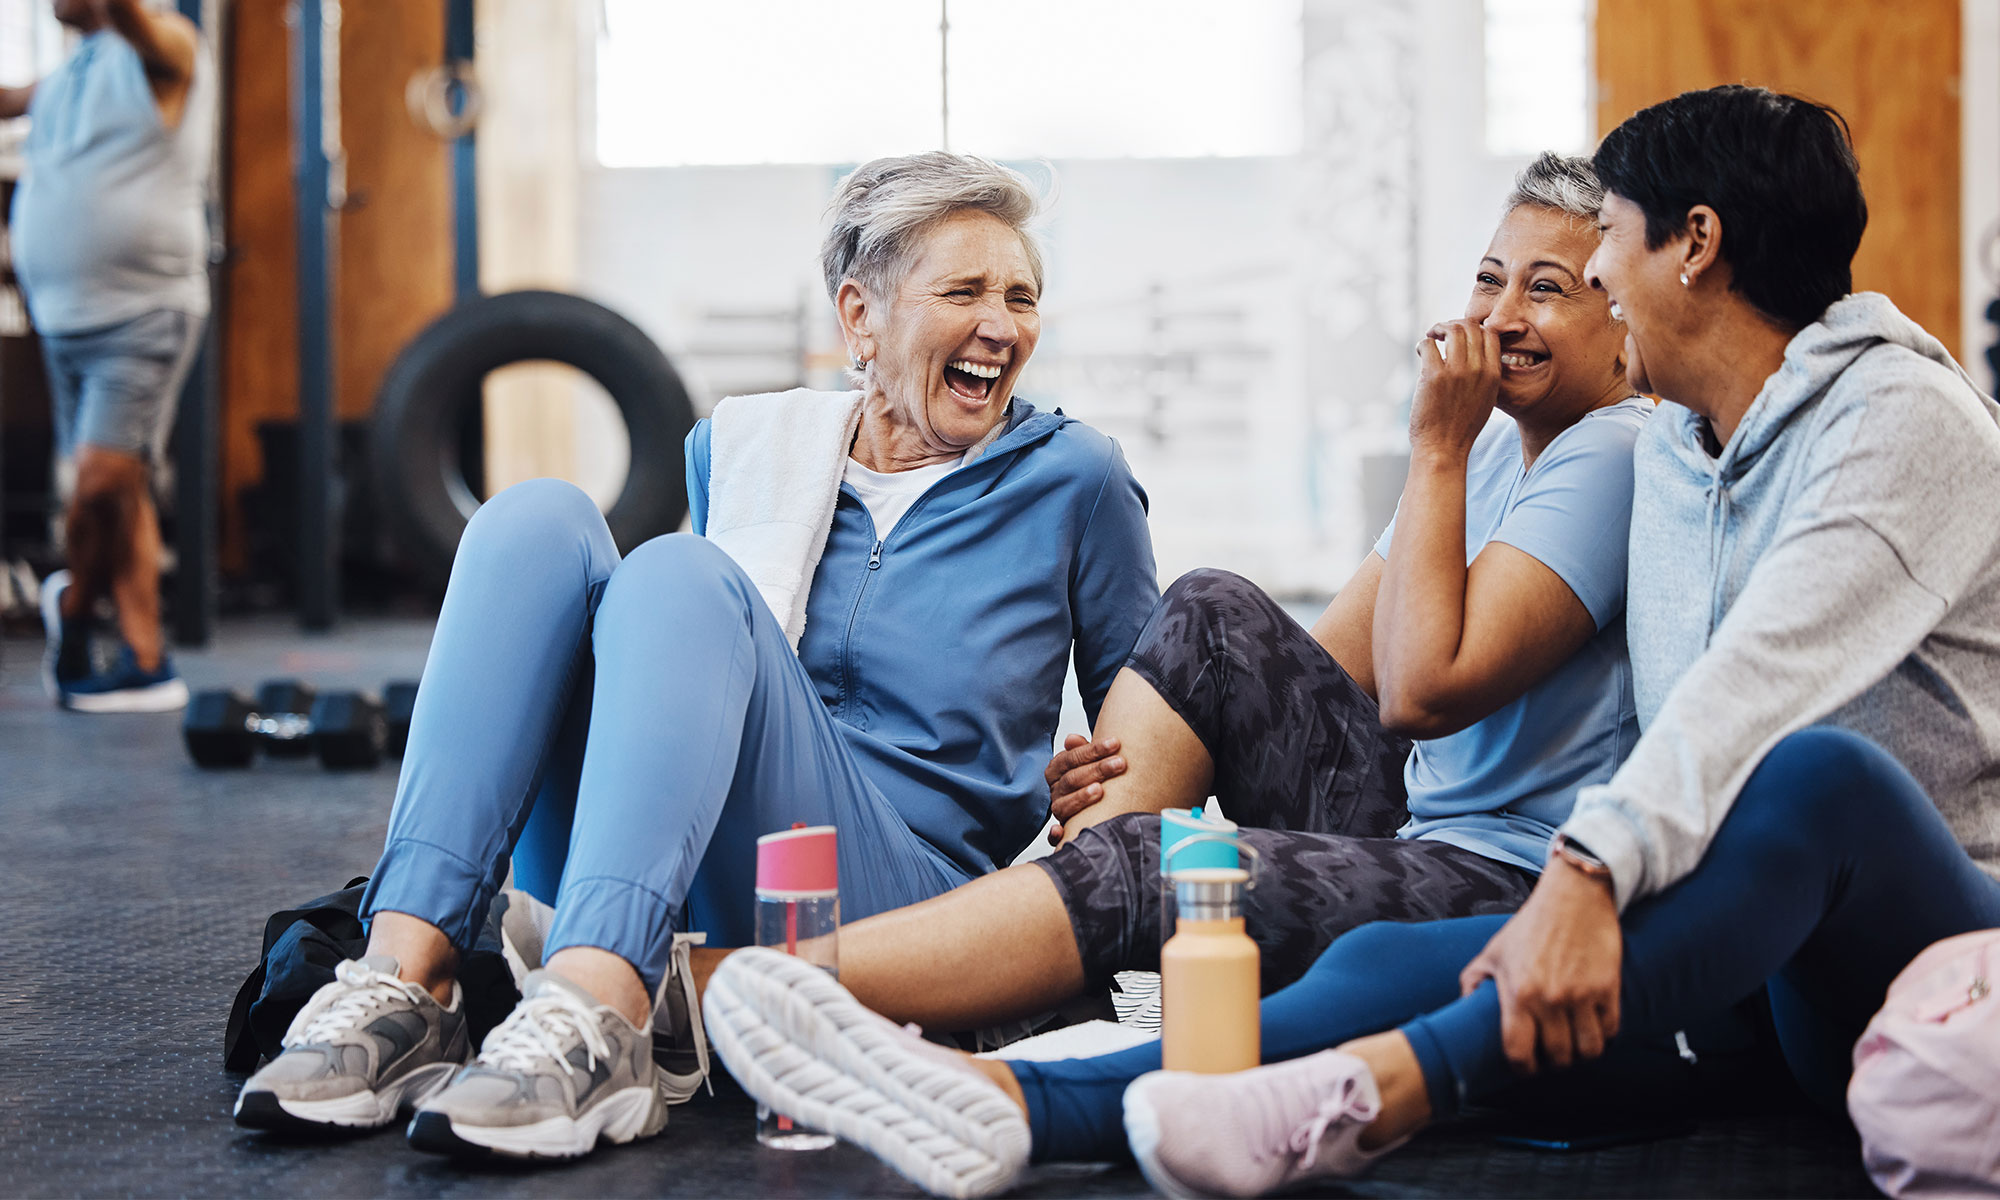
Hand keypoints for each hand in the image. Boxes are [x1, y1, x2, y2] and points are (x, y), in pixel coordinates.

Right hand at [1044, 734, 1125, 843]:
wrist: (1100, 802)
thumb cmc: (1096, 776)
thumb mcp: (1092, 760)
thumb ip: (1084, 749)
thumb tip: (1072, 739)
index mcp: (1057, 770)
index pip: (1070, 758)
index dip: (1092, 750)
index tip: (1115, 743)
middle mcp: (1056, 790)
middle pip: (1071, 779)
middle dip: (1096, 770)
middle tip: (1120, 763)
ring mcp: (1059, 810)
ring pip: (1064, 805)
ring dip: (1081, 797)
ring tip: (1100, 790)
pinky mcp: (1062, 831)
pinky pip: (1053, 836)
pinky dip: (1055, 834)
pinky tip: (1061, 831)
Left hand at [1410, 319, 1501, 456]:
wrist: (1444, 448)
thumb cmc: (1461, 426)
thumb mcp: (1486, 398)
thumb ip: (1484, 374)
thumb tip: (1471, 351)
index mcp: (1492, 374)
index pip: (1490, 334)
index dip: (1474, 327)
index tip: (1461, 333)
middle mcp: (1478, 370)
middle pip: (1470, 327)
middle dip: (1454, 324)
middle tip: (1441, 332)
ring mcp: (1456, 372)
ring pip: (1451, 330)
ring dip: (1438, 328)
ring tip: (1431, 336)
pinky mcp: (1433, 376)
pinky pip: (1428, 345)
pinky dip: (1422, 344)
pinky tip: (1420, 352)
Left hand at [1458, 857, 1622, 1073]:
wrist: (1574, 897)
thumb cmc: (1531, 925)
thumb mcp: (1494, 951)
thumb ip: (1474, 981)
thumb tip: (1462, 1008)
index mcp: (1518, 993)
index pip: (1519, 1052)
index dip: (1522, 1068)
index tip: (1526, 1066)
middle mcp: (1550, 999)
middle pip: (1558, 1057)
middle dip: (1554, 1062)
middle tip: (1552, 1056)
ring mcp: (1582, 995)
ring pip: (1589, 1050)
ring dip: (1582, 1054)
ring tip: (1575, 1046)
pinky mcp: (1608, 988)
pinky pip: (1610, 1030)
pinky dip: (1603, 1035)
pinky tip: (1593, 1027)